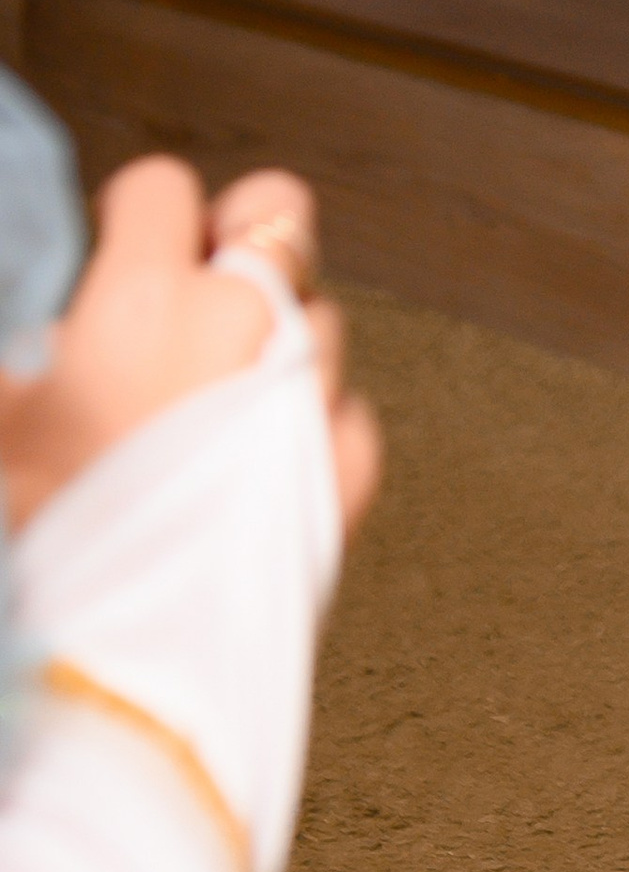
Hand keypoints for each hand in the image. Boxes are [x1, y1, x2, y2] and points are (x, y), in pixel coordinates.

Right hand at [0, 158, 380, 537]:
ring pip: (319, 312)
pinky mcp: (352, 466)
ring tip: (214, 409)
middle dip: (244, 232)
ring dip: (276, 340)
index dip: (137, 217)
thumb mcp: (1, 422)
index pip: (164, 188)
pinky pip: (346, 407)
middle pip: (279, 209)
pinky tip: (256, 471)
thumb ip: (31, 355)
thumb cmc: (38, 548)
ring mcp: (310, 391)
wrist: (106, 683)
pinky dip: (310, 426)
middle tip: (206, 279)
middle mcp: (244, 326)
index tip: (124, 245)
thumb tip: (48, 334)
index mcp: (145, 302)